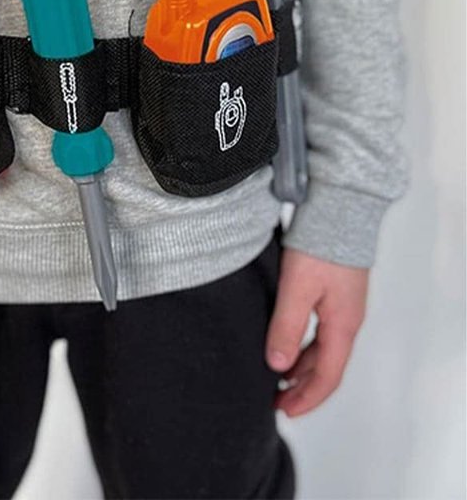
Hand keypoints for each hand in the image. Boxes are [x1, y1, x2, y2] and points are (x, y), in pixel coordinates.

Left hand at [266, 248, 367, 416]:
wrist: (337, 212)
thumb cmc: (319, 248)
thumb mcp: (297, 289)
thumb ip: (287, 327)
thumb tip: (277, 366)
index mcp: (342, 326)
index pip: (327, 376)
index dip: (307, 398)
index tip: (285, 411)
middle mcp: (347, 321)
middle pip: (326, 366)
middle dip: (302, 388)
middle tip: (276, 401)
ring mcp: (342, 307)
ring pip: (323, 349)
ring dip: (302, 367)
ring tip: (277, 377)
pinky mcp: (334, 293)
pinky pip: (321, 332)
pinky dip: (304, 346)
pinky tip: (286, 343)